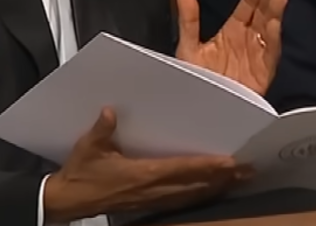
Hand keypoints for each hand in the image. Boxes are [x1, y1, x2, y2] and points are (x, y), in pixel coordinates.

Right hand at [44, 108, 247, 220]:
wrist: (67, 201)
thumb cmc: (80, 174)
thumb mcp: (89, 148)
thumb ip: (103, 130)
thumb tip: (111, 112)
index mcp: (142, 174)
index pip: (182, 169)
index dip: (208, 166)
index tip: (230, 162)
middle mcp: (153, 189)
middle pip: (195, 185)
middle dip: (223, 178)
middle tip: (248, 171)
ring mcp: (152, 200)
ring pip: (192, 195)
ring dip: (216, 187)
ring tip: (238, 180)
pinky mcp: (149, 204)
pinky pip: (181, 201)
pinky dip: (200, 195)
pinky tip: (211, 191)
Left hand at [175, 0, 285, 95]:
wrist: (201, 111)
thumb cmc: (195, 80)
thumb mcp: (188, 48)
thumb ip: (189, 20)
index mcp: (232, 31)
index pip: (248, 5)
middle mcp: (248, 40)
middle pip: (262, 12)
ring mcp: (257, 56)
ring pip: (270, 29)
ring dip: (275, 11)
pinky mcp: (262, 73)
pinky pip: (270, 53)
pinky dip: (273, 38)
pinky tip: (275, 23)